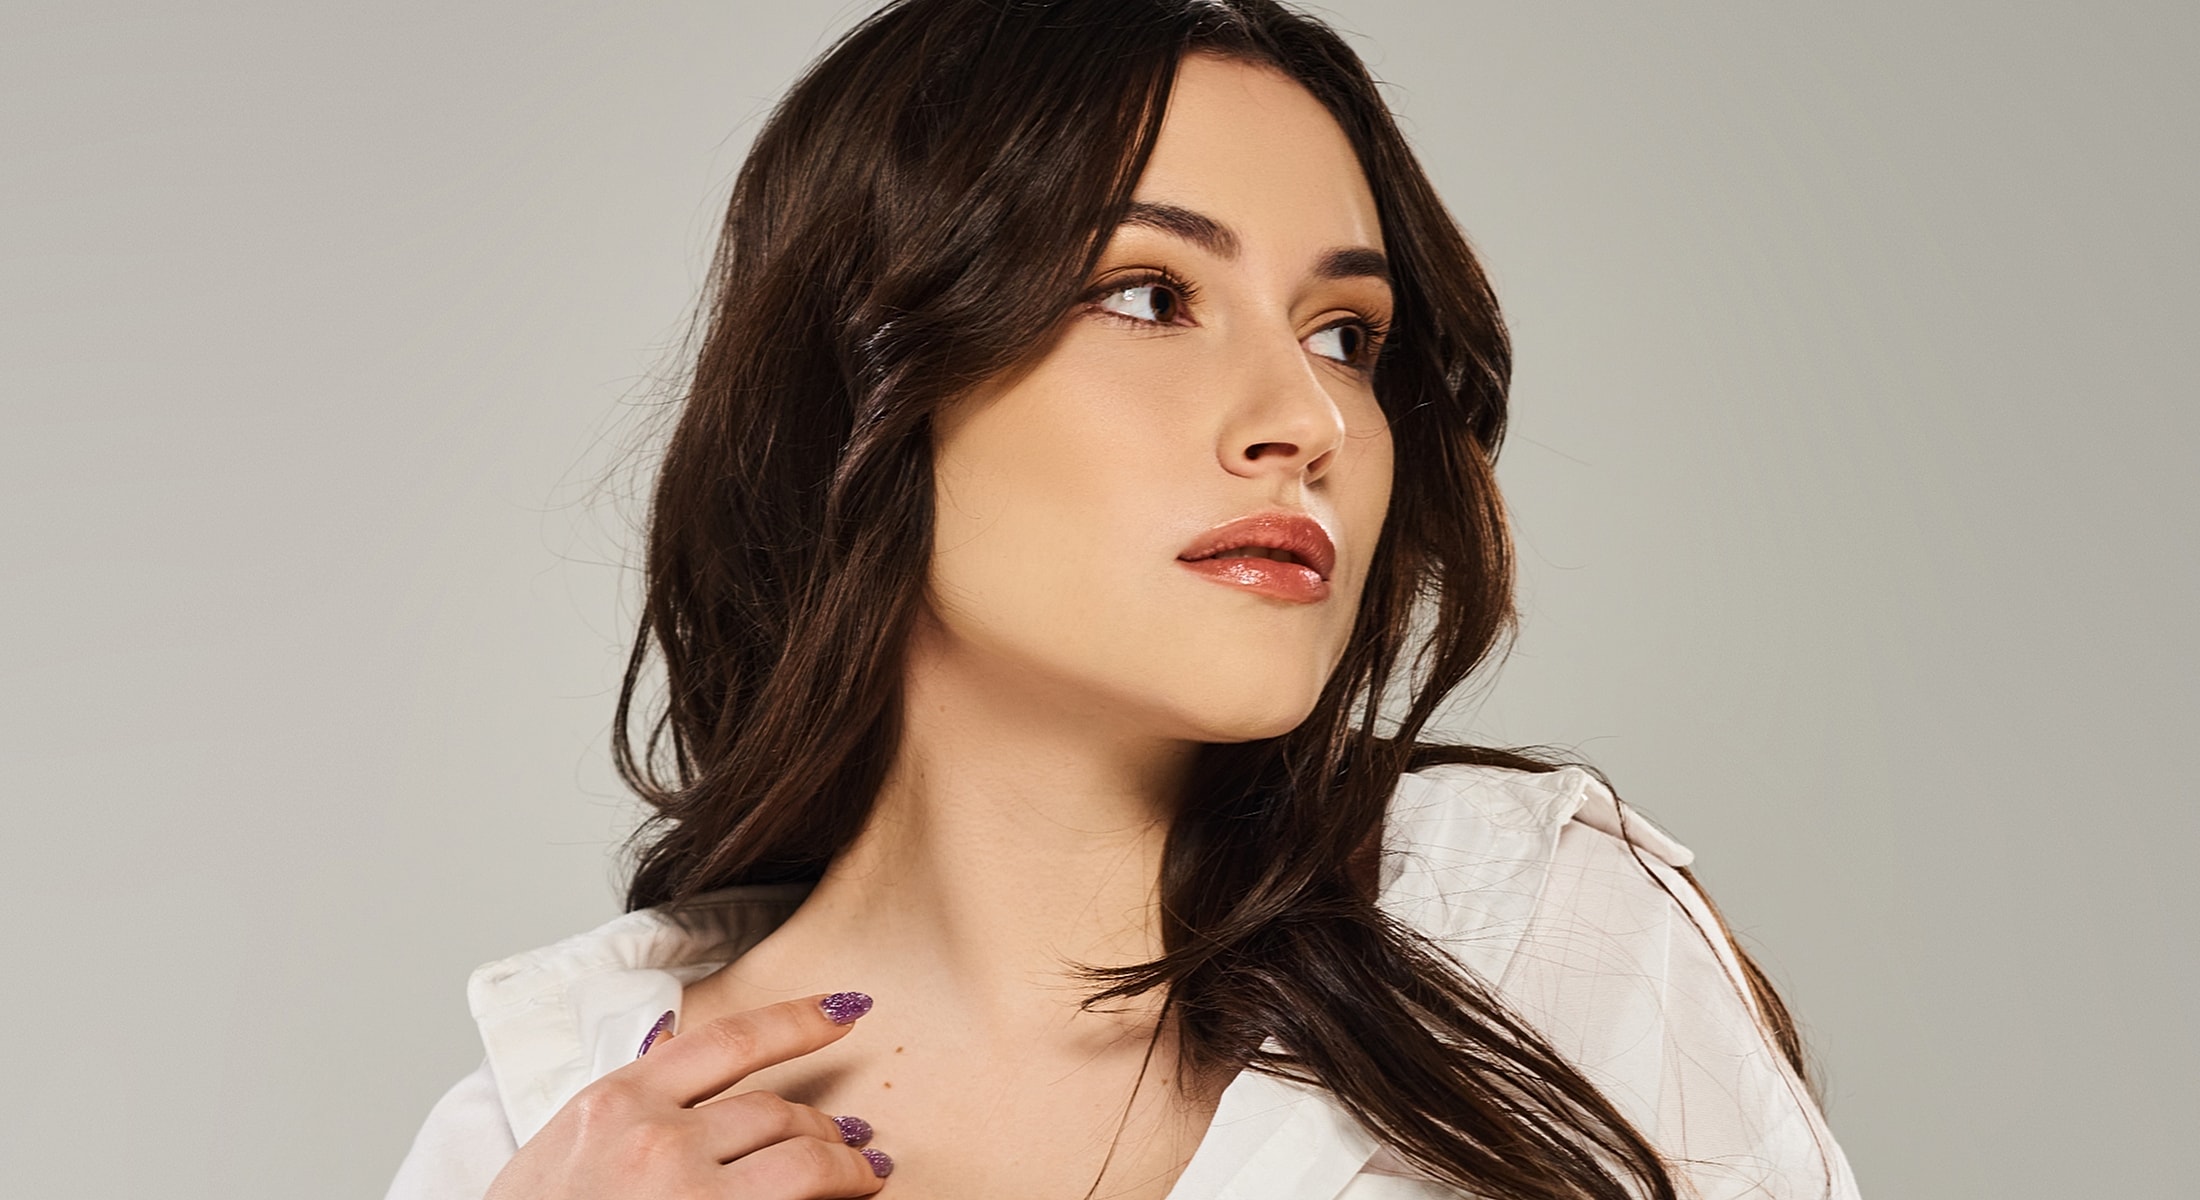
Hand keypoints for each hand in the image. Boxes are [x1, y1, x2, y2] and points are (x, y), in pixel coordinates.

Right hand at [483, 992, 891, 1199]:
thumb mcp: (568, 1144)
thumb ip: (628, 1102)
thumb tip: (677, 1049)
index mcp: (616, 1102)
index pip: (730, 1040)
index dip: (798, 1020)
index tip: (843, 1009)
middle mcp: (656, 1142)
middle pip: (777, 1109)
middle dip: (822, 1125)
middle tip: (849, 1137)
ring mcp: (690, 1197)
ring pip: (803, 1158)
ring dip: (844, 1164)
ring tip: (862, 1171)